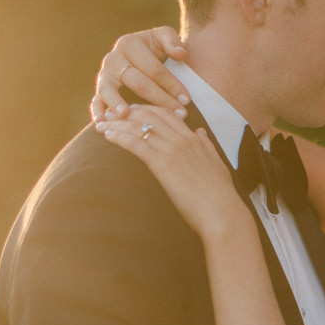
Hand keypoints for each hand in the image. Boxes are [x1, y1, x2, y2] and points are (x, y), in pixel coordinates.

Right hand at [91, 27, 190, 122]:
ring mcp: (104, 75)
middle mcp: (113, 58)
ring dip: (118, 102)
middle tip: (177, 114)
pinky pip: (95, 100)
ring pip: (111, 90)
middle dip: (159, 99)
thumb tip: (180, 54)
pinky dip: (96, 111)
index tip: (187, 100)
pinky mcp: (99, 89)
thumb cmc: (154, 48)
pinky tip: (102, 123)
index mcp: (129, 43)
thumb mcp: (163, 38)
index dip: (172, 84)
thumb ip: (173, 41)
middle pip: (138, 82)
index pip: (154, 68)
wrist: (139, 53)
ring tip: (126, 114)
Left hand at [95, 105, 249, 241]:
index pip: (167, 114)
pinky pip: (136, 143)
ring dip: (117, 123)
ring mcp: (173, 150)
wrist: (223, 214)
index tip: (130, 111)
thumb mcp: (216, 164)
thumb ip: (206, 146)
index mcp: (194, 140)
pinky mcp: (163, 164)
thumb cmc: (220, 197)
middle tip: (110, 113)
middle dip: (127, 112)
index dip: (146, 109)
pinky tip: (107, 136)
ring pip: (139, 126)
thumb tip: (200, 132)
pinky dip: (119, 136)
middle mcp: (183, 139)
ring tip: (101, 124)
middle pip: (150, 115)